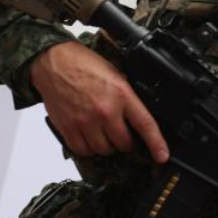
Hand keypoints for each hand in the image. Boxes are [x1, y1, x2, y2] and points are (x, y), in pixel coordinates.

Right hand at [30, 41, 168, 163]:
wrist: (55, 62)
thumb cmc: (85, 65)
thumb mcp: (117, 76)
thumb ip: (128, 98)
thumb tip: (139, 117)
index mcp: (122, 95)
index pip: (145, 124)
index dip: (156, 144)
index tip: (162, 156)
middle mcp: (105, 111)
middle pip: (124, 143)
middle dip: (127, 142)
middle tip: (124, 134)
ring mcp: (85, 121)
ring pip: (104, 150)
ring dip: (107, 146)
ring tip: (104, 133)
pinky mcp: (68, 128)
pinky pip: (83, 150)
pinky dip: (88, 148)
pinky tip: (90, 137)